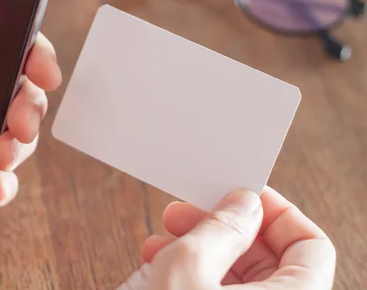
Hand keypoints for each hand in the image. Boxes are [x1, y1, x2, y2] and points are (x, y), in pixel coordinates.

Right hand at [142, 187, 335, 288]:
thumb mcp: (190, 268)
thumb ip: (221, 228)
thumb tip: (242, 202)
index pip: (311, 244)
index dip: (275, 211)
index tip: (240, 193)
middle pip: (268, 257)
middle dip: (223, 225)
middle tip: (188, 209)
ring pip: (237, 275)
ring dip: (199, 246)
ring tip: (164, 235)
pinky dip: (189, 272)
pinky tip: (157, 259)